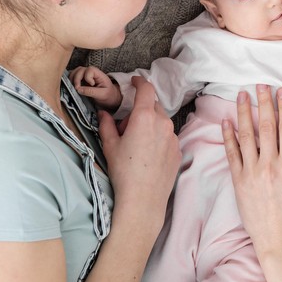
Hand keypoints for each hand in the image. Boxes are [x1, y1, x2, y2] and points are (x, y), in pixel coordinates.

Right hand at [70, 66, 121, 109]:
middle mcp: (91, 73)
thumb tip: (78, 89)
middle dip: (77, 79)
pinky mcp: (81, 80)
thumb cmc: (108, 95)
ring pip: (75, 72)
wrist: (109, 97)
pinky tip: (71, 87)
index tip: (91, 85)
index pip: (90, 70)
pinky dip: (70, 81)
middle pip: (80, 69)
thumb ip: (91, 91)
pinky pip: (73, 76)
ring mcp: (85, 76)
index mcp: (99, 74)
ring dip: (72, 79)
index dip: (88, 77)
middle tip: (77, 88)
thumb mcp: (102, 94)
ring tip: (74, 88)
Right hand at [98, 76, 179, 237]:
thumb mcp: (109, 145)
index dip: (140, 82)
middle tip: (126, 127)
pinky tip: (147, 155)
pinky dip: (158, 138)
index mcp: (145, 117)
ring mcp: (173, 137)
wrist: (143, 199)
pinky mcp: (178, 151)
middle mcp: (163, 123)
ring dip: (150, 125)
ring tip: (136, 143)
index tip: (135, 82)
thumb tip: (104, 114)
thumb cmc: (124, 172)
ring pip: (161, 122)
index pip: (146, 89)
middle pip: (153, 106)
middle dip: (140, 110)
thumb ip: (107, 124)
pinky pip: (167, 137)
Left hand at [222, 85, 281, 257]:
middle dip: (263, 103)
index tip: (281, 92)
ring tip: (242, 96)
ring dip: (244, 113)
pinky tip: (226, 121)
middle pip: (266, 127)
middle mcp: (270, 165)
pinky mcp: (238, 180)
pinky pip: (232, 153)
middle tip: (260, 86)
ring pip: (246, 136)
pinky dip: (228, 136)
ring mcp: (252, 172)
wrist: (277, 238)